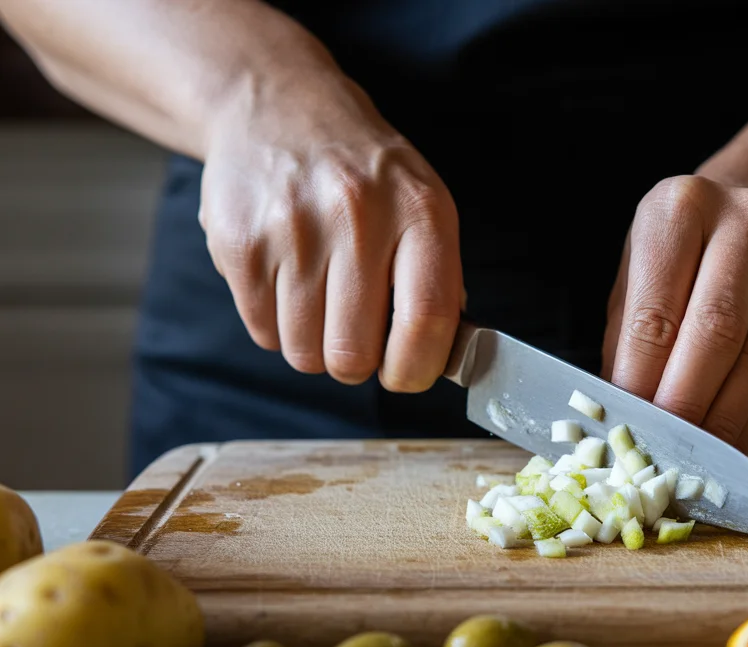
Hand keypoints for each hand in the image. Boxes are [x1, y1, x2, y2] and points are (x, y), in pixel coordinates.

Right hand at [198, 70, 463, 390]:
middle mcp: (358, 217)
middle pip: (353, 354)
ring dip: (313, 344)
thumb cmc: (363, 172)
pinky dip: (277, 324)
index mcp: (419, 211)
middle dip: (355, 362)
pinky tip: (287, 279)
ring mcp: (293, 230)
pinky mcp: (240, 243)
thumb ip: (440, 279)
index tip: (406, 374)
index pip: (426, 320)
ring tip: (320, 295)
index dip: (416, 368)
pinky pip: (263, 332)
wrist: (277, 107)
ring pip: (304, 352)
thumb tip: (442, 356)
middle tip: (355, 335)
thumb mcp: (423, 203)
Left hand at [602, 175, 747, 451]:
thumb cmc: (678, 260)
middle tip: (666, 450)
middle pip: (717, 331)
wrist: (746, 220)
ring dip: (725, 418)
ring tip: (697, 455)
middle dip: (688, 402)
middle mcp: (746, 218)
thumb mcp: (636, 279)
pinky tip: (733, 439)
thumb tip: (623, 416)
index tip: (631, 425)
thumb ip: (629, 341)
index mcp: (681, 208)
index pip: (657, 309)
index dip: (642, 378)